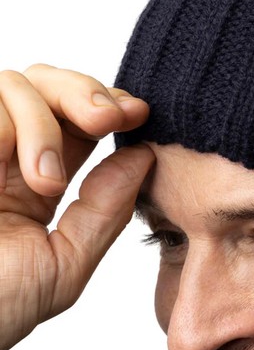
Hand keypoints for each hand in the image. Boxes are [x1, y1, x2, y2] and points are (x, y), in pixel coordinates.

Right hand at [0, 64, 154, 349]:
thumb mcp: (63, 267)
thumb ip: (104, 212)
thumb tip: (143, 156)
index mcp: (35, 180)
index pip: (79, 120)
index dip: (110, 106)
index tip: (139, 114)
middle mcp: (0, 156)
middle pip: (47, 83)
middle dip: (85, 91)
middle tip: (108, 119)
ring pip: (12, 85)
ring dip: (41, 124)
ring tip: (44, 181)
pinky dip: (2, 128)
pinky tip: (6, 173)